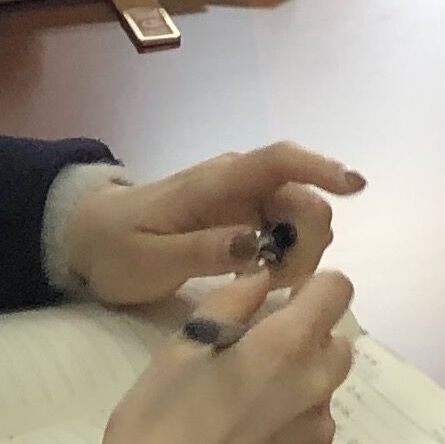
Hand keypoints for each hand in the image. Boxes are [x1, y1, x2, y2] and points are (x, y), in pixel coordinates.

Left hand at [61, 143, 367, 304]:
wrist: (89, 237)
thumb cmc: (117, 248)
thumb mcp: (150, 260)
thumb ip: (202, 251)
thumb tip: (255, 244)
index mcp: (216, 184)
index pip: (279, 160)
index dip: (321, 168)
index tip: (355, 186)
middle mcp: (237, 183)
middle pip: (301, 195)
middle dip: (309, 237)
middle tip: (280, 281)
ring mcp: (242, 200)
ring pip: (299, 216)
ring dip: (300, 251)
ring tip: (267, 283)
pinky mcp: (243, 218)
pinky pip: (284, 231)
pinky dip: (288, 256)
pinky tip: (265, 279)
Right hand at [94, 269, 360, 443]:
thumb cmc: (157, 424)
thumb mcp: (180, 348)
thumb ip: (230, 301)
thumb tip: (263, 278)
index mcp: (287, 345)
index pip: (337, 290)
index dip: (313, 291)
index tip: (283, 306)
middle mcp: (317, 387)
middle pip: (335, 346)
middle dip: (305, 345)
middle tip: (252, 366)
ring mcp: (319, 440)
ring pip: (320, 399)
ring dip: (295, 396)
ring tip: (239, 424)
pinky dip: (288, 443)